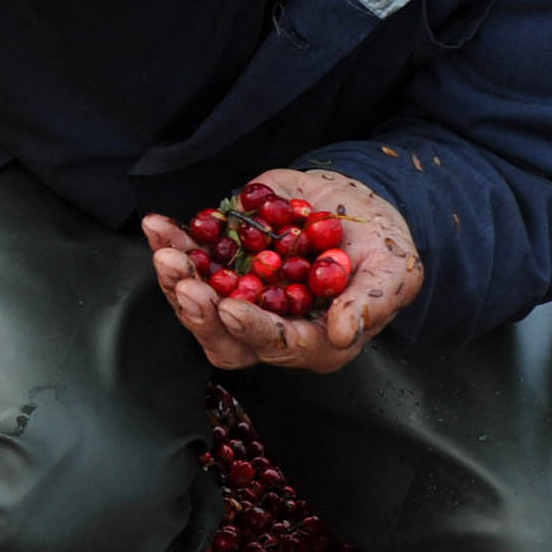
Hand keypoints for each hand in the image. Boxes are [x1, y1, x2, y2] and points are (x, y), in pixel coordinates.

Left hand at [143, 167, 423, 372]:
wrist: (361, 206)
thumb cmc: (384, 249)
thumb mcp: (393, 273)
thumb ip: (369, 304)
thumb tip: (345, 333)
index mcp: (309, 340)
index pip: (275, 345)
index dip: (252, 330)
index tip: (231, 308)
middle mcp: (267, 324)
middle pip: (221, 335)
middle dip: (197, 308)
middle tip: (184, 278)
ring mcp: (240, 293)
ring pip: (196, 299)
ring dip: (175, 276)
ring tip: (166, 247)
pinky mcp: (223, 262)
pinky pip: (189, 260)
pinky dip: (170, 242)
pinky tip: (158, 225)